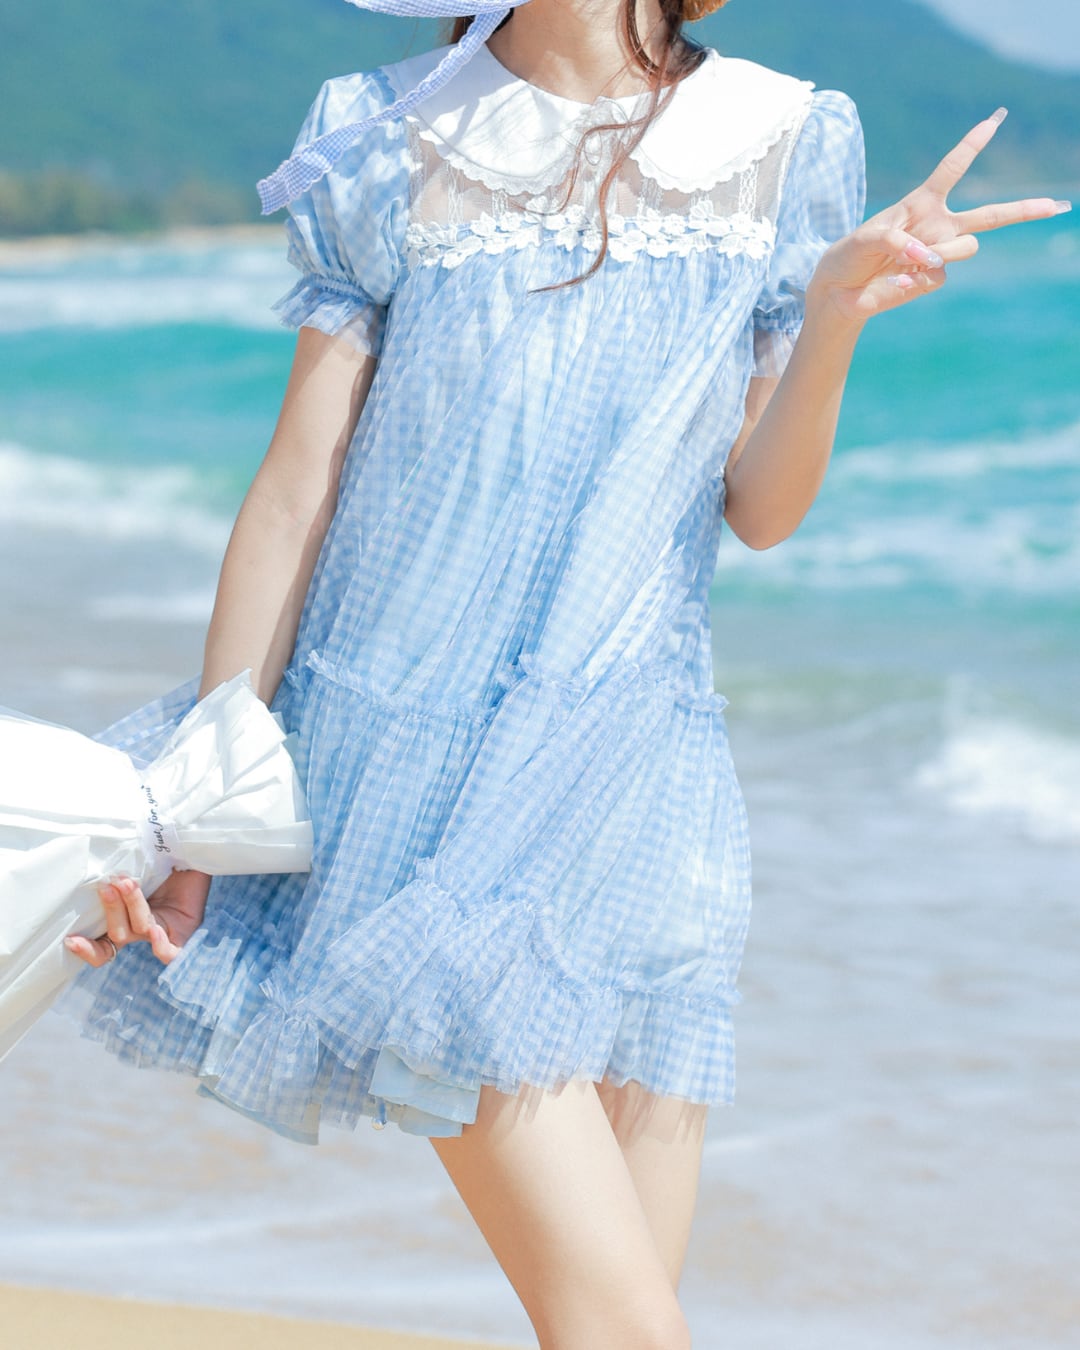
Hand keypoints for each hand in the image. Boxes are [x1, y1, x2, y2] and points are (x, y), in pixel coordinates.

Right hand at [65, 868, 211, 967]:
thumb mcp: (136, 860)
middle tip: (108, 885)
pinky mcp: (184, 935)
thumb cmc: (163, 854)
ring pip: (137, 930)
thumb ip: (116, 866)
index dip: (86, 948)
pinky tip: (155, 930)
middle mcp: (141, 930)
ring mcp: (162, 933)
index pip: (102, 945)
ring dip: (130, 906)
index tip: (69, 940)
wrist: (195, 850)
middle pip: (116, 934)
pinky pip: (169, 952)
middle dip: (110, 909)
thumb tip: (94, 861)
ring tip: (128, 883)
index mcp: (126, 919)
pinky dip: (159, 945)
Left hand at [807, 108, 1070, 324]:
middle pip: (990, 216)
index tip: (996, 119)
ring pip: (968, 248)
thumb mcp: (867, 236)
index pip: (953, 168)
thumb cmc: (850, 255)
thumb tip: (930, 259)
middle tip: (1058, 205)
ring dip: (942, 252)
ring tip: (908, 261)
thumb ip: (899, 240)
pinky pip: (939, 275)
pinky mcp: (931, 279)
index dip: (973, 143)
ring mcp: (938, 254)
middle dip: (1025, 210)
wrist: (838, 290)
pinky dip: (916, 276)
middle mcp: (938, 226)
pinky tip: (898, 279)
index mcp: (922, 203)